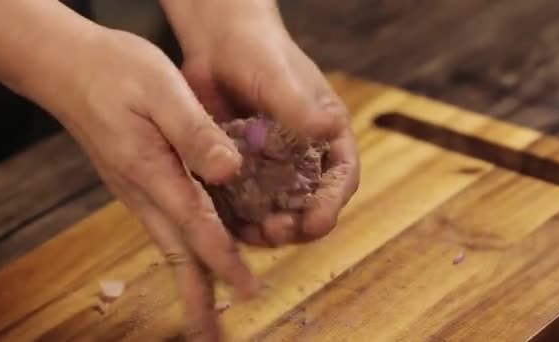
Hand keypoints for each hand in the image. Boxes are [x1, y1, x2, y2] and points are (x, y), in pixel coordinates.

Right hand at [49, 28, 259, 340]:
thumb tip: (231, 170)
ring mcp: (140, 191)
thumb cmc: (116, 72)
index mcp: (154, 173)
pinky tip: (198, 257)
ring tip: (207, 317)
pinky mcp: (141, 182)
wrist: (69, 69)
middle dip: (198, 298)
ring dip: (192, 280)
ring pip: (172, 245)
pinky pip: (169, 225)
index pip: (197, 226)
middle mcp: (146, 192)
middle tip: (211, 339)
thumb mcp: (162, 90)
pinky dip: (187, 250)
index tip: (248, 292)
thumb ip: (196, 133)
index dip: (224, 260)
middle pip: (179, 254)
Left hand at [162, 0, 359, 246]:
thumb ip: (301, 107)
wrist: (218, 42)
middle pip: (309, 202)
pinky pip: (242, 201)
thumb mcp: (280, 79)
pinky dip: (237, 217)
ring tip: (253, 235)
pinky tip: (225, 225)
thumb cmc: (259, 51)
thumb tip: (331, 129)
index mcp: (326, 135)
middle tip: (277, 232)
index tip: (317, 222)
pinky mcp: (240, 170)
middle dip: (297, 224)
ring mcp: (270, 166)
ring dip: (267, 227)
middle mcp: (302, 156)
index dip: (332, 203)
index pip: (341, 177)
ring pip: (275, 209)